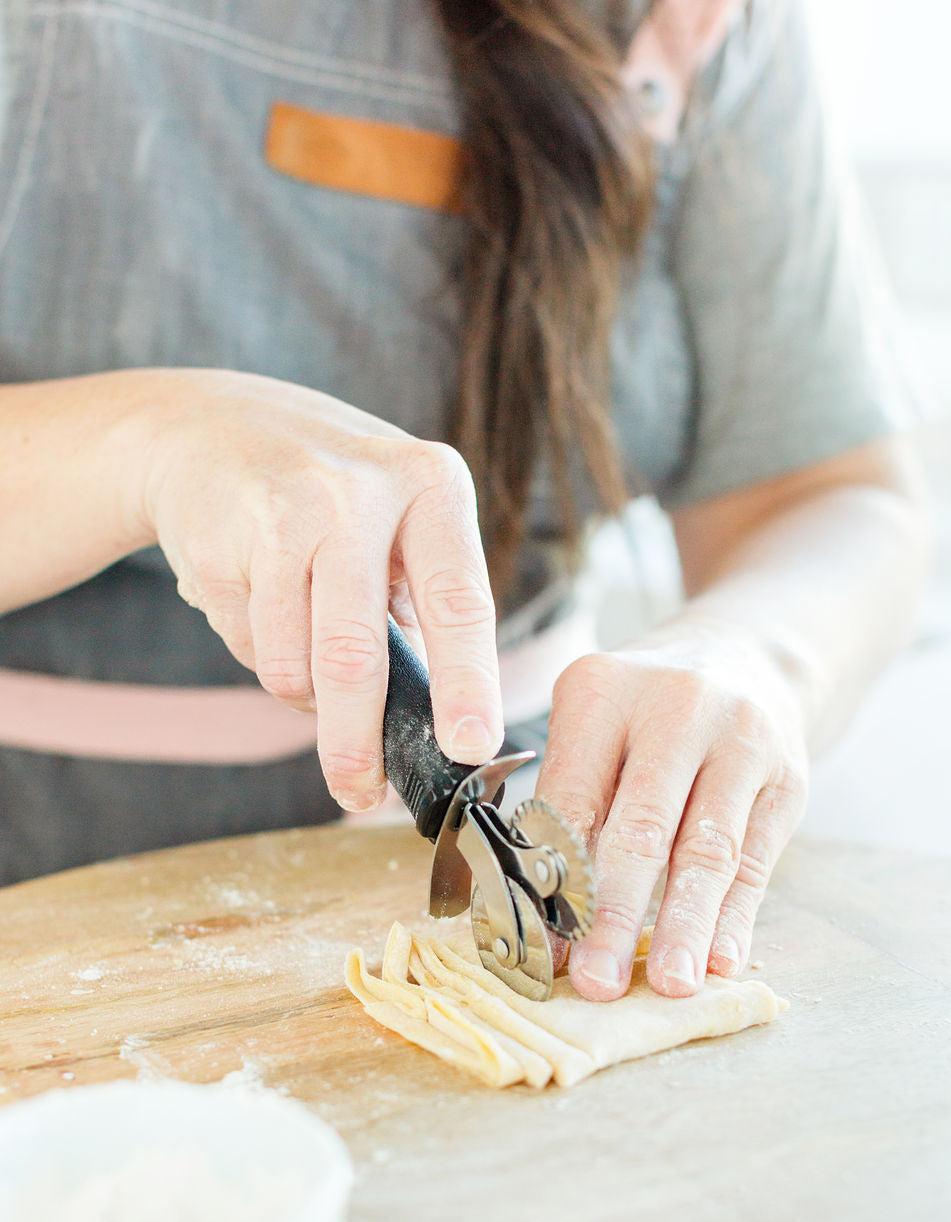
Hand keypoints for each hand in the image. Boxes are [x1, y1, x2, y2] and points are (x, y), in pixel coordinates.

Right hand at [138, 368, 502, 807]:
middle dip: (356, 740)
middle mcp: (359, 491)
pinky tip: (259, 597)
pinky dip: (260, 652)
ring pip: (294, 665)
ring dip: (303, 688)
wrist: (209, 427)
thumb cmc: (335, 496)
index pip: (458, 601)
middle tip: (361, 794)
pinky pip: (247, 646)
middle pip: (356, 654)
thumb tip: (438, 730)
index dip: (467, 683)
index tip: (470, 745)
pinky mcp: (218, 539)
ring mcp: (282, 512)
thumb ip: (425, 608)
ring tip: (303, 637)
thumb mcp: (401, 521)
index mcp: (431, 487)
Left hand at [535, 621, 808, 998]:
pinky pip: (757, 858)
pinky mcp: (788, 777)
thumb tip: (542, 919)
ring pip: (707, 849)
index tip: (540, 947)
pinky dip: (736, 916)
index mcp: (601, 690)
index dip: (553, 880)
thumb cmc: (644, 710)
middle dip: (614, 913)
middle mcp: (675, 707)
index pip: (571, 799)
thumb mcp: (593, 725)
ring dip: (684, 925)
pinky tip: (721, 959)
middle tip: (596, 981)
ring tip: (668, 983)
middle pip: (640, 826)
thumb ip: (569, 807)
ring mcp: (741, 739)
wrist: (747, 654)